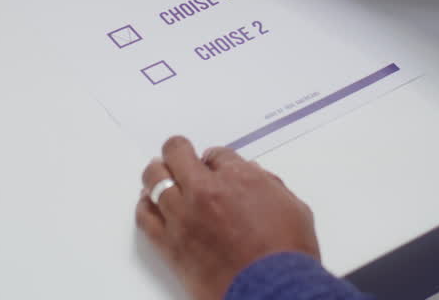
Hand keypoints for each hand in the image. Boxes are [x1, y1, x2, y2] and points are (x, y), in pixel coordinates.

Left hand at [137, 136, 319, 299]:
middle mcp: (206, 191)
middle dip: (178, 152)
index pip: (216, 154)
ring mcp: (184, 216)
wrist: (271, 292)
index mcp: (239, 178)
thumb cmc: (286, 255)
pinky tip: (148, 203)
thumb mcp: (293, 208)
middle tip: (177, 155)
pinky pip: (145, 217)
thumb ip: (270, 186)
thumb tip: (255, 177)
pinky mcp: (170, 244)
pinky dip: (145, 206)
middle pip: (177, 154)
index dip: (214, 160)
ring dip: (156, 173)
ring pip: (154, 179)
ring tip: (157, 173)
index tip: (212, 166)